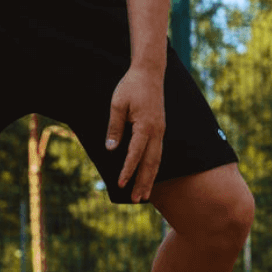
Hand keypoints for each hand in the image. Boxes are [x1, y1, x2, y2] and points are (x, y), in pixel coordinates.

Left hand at [104, 67, 165, 202]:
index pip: (136, 153)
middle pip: (150, 162)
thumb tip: (111, 150)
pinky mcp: (160, 130)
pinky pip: (158, 153)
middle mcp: (156, 131)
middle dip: (143, 182)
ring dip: (150, 178)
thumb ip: (114, 128)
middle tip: (137, 199)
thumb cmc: (130, 87)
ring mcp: (161, 131)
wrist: (149, 73)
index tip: (121, 184)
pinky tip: (149, 177)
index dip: (128, 170)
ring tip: (144, 195)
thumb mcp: (117, 105)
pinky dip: (153, 167)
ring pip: (157, 160)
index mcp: (145, 125)